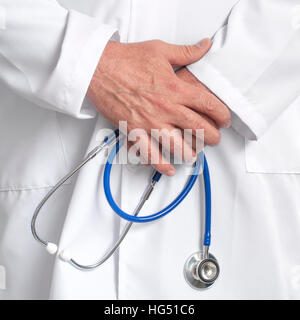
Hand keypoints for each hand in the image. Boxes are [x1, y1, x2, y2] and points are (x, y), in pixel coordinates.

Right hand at [87, 39, 229, 175]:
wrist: (99, 69)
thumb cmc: (127, 60)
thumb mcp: (161, 50)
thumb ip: (187, 52)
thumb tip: (205, 46)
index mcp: (175, 88)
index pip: (208, 105)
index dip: (222, 115)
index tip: (224, 120)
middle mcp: (166, 108)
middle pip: (198, 129)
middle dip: (212, 138)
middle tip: (214, 139)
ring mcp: (150, 122)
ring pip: (178, 146)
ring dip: (190, 153)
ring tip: (194, 153)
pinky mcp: (134, 131)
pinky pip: (150, 154)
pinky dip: (161, 165)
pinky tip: (169, 169)